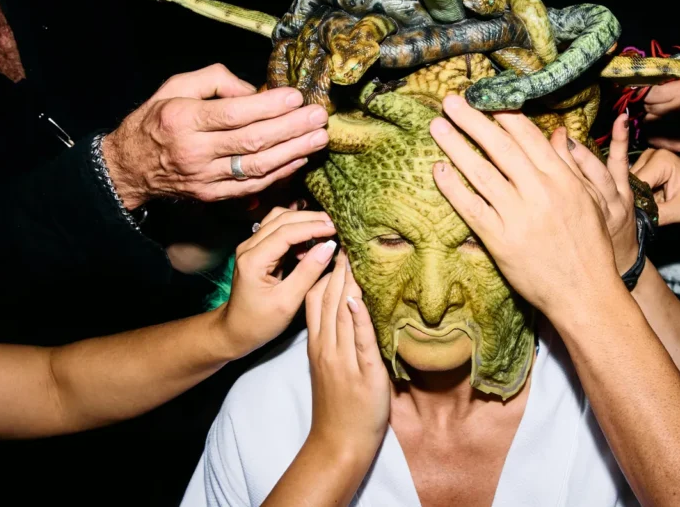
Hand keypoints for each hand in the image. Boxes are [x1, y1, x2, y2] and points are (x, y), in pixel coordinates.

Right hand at [102, 64, 327, 208]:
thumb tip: (254, 90)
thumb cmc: (157, 120)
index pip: (233, 114)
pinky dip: (279, 173)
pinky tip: (300, 158)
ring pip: (256, 167)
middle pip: (251, 141)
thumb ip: (215, 80)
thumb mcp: (176, 86)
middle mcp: (194, 151)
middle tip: (319, 116)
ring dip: (293, 152)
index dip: (268, 106)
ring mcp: (204, 178)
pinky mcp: (212, 195)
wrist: (130, 167)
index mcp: (182, 119)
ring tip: (318, 138)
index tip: (296, 96)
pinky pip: (252, 186)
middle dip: (291, 128)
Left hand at [217, 207, 337, 356]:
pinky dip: (296, 230)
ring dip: (303, 220)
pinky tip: (311, 241)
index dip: (312, 227)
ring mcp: (250, 246)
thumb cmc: (259, 322)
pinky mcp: (256, 249)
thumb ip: (308, 272)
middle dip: (310, 218)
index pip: (286, 232)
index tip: (335, 228)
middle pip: (281, 219)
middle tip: (336, 224)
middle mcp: (248, 247)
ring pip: (279, 220)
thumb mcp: (287, 302)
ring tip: (326, 229)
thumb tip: (329, 247)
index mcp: (253, 260)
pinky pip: (277, 230)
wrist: (236, 330)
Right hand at [305, 250, 390, 458]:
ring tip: (352, 252)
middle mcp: (327, 346)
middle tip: (346, 235)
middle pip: (328, 298)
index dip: (324, 269)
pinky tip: (358, 297)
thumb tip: (350, 308)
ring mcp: (343, 359)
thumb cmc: (339, 406)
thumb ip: (337, 337)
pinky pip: (361, 340)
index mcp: (319, 343)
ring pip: (342, 312)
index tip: (334, 244)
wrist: (337, 443)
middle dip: (336, 266)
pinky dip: (359, 317)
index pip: (316, 298)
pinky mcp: (363, 373)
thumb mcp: (330, 366)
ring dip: (347, 282)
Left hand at [429, 94, 621, 322]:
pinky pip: (470, 208)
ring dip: (455, 146)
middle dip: (473, 120)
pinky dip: (452, 187)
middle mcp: (539, 192)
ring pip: (480, 172)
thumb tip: (556, 134)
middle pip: (499, 147)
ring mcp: (518, 216)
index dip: (503, 114)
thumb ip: (570, 165)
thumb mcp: (591, 199)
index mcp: (562, 179)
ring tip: (437, 126)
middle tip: (451, 101)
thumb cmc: (590, 246)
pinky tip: (438, 169)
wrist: (585, 293)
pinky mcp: (500, 240)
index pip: (527, 136)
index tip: (484, 97)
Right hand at [629, 148, 679, 228]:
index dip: (634, 203)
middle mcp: (650, 156)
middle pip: (628, 184)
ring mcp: (646, 163)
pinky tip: (644, 211)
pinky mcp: (644, 172)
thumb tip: (635, 220)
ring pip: (627, 188)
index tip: (641, 220)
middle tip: (643, 220)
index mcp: (661, 159)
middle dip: (634, 203)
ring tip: (646, 216)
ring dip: (634, 203)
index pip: (634, 184)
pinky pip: (631, 190)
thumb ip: (660, 214)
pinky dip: (637, 202)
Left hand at [642, 79, 679, 152]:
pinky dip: (654, 135)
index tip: (651, 91)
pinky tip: (665, 130)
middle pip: (648, 107)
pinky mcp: (678, 146)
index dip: (648, 92)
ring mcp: (679, 131)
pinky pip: (652, 139)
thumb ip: (677, 81)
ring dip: (651, 120)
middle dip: (650, 105)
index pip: (650, 92)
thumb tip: (652, 77)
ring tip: (664, 117)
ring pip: (647, 123)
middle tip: (660, 104)